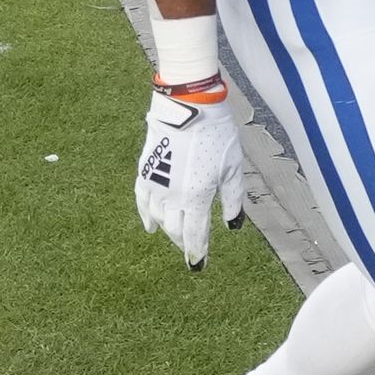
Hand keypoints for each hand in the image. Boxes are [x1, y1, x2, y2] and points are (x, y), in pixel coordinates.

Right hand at [135, 85, 245, 267]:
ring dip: (168, 230)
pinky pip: (142, 201)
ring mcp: (156, 184)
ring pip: (158, 218)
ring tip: (176, 236)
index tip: (199, 267)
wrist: (188, 107)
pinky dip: (145, 215)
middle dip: (183, 243)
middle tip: (191, 250)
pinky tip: (150, 225)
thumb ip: (232, 200)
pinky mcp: (145, 171)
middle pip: (176, 230)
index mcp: (197, 197)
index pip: (195, 235)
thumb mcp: (233, 168)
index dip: (197, 253)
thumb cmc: (216, 134)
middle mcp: (173, 196)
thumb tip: (232, 224)